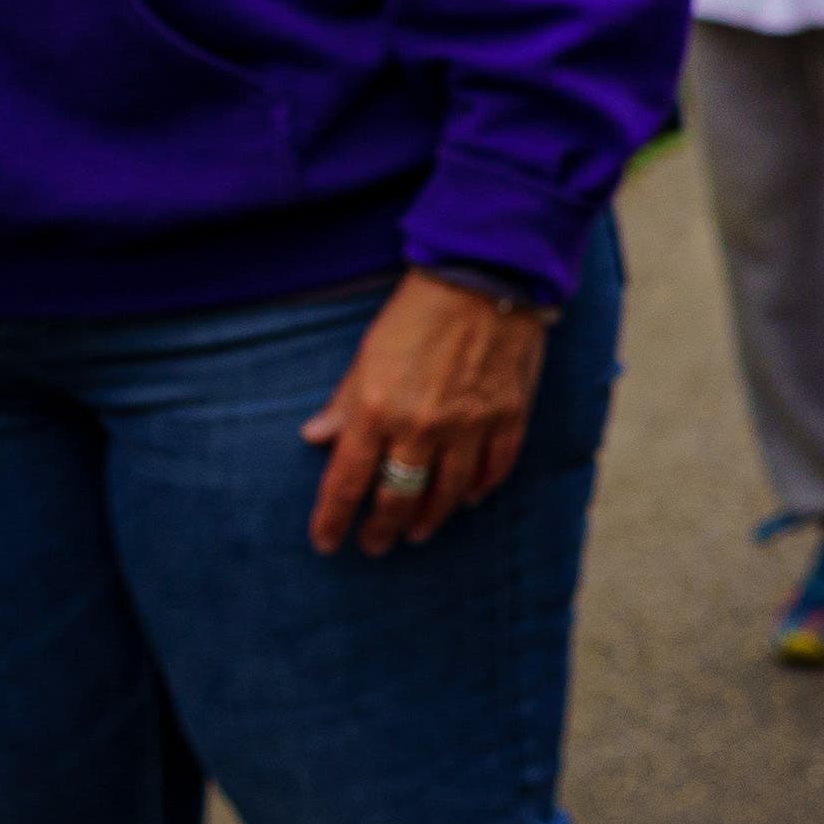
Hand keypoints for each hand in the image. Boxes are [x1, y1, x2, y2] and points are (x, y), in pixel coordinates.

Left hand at [302, 271, 548, 554]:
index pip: (346, 483)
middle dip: (382, 528)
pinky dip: (480, 488)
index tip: (326, 541)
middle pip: (398, 497)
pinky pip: (494, 468)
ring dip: (430, 517)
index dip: (333, 519)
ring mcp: (469, 425)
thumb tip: (315, 437)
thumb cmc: (416, 312)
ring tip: (418, 531)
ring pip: (447, 492)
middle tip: (375, 545)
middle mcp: (421, 426)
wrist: (484, 278)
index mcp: (377, 411)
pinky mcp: (507, 415)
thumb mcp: (367, 354)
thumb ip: (344, 402)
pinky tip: (470, 498)